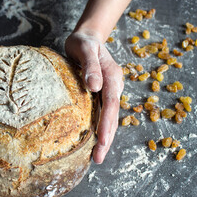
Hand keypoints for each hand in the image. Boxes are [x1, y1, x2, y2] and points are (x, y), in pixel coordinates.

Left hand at [65, 30, 123, 163]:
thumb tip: (94, 87)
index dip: (107, 123)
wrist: (87, 37)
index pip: (111, 104)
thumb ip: (90, 66)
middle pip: (113, 115)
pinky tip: (93, 140)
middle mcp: (113, 86)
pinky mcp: (101, 94)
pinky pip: (102, 113)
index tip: (102, 140)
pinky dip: (99, 128)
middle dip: (107, 138)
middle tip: (98, 159)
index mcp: (112, 76)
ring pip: (109, 117)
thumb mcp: (84, 48)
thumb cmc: (83, 41)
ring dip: (104, 137)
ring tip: (97, 156)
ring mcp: (108, 91)